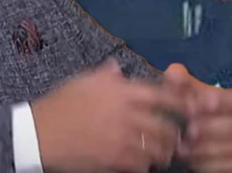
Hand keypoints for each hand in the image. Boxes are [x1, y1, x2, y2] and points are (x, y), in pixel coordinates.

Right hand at [31, 58, 188, 172]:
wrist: (40, 134)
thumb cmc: (61, 103)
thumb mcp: (83, 81)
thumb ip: (106, 76)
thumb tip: (117, 69)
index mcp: (121, 92)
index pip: (161, 95)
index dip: (181, 101)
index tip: (191, 105)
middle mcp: (126, 116)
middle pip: (165, 126)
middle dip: (175, 131)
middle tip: (178, 134)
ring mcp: (122, 141)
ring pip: (157, 149)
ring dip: (163, 150)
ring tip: (163, 150)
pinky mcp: (114, 162)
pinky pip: (141, 166)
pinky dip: (145, 165)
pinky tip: (142, 162)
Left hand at [164, 64, 231, 172]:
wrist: (223, 140)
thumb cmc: (209, 112)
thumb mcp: (200, 94)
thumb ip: (186, 82)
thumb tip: (173, 71)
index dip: (218, 100)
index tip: (198, 103)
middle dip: (207, 128)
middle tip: (187, 130)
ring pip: (227, 149)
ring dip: (202, 148)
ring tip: (181, 145)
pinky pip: (223, 166)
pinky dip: (204, 163)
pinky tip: (189, 158)